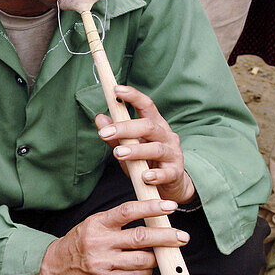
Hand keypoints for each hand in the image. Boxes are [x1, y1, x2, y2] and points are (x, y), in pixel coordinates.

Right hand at [39, 198, 188, 274]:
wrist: (50, 268)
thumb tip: (151, 221)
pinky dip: (146, 271)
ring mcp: (102, 264)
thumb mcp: (92, 224)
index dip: (151, 207)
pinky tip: (147, 267)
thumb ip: (117, 222)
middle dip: (166, 237)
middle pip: (140, 237)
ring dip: (157, 258)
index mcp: (97, 223)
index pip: (128, 211)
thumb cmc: (77, 244)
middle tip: (183, 237)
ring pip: (142, 260)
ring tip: (162, 254)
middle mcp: (99, 242)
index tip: (170, 206)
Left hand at [95, 85, 195, 203]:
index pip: (147, 105)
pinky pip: (166, 173)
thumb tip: (100, 118)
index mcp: (155, 125)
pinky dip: (155, 175)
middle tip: (104, 133)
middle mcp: (166, 136)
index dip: (133, 96)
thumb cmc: (147, 162)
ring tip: (119, 153)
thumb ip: (116, 135)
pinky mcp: (175, 173)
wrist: (171, 184)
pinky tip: (144, 176)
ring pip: (156, 148)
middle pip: (148, 126)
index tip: (116, 89)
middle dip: (125, 128)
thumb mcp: (130, 147)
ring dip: (136, 150)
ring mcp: (172, 154)